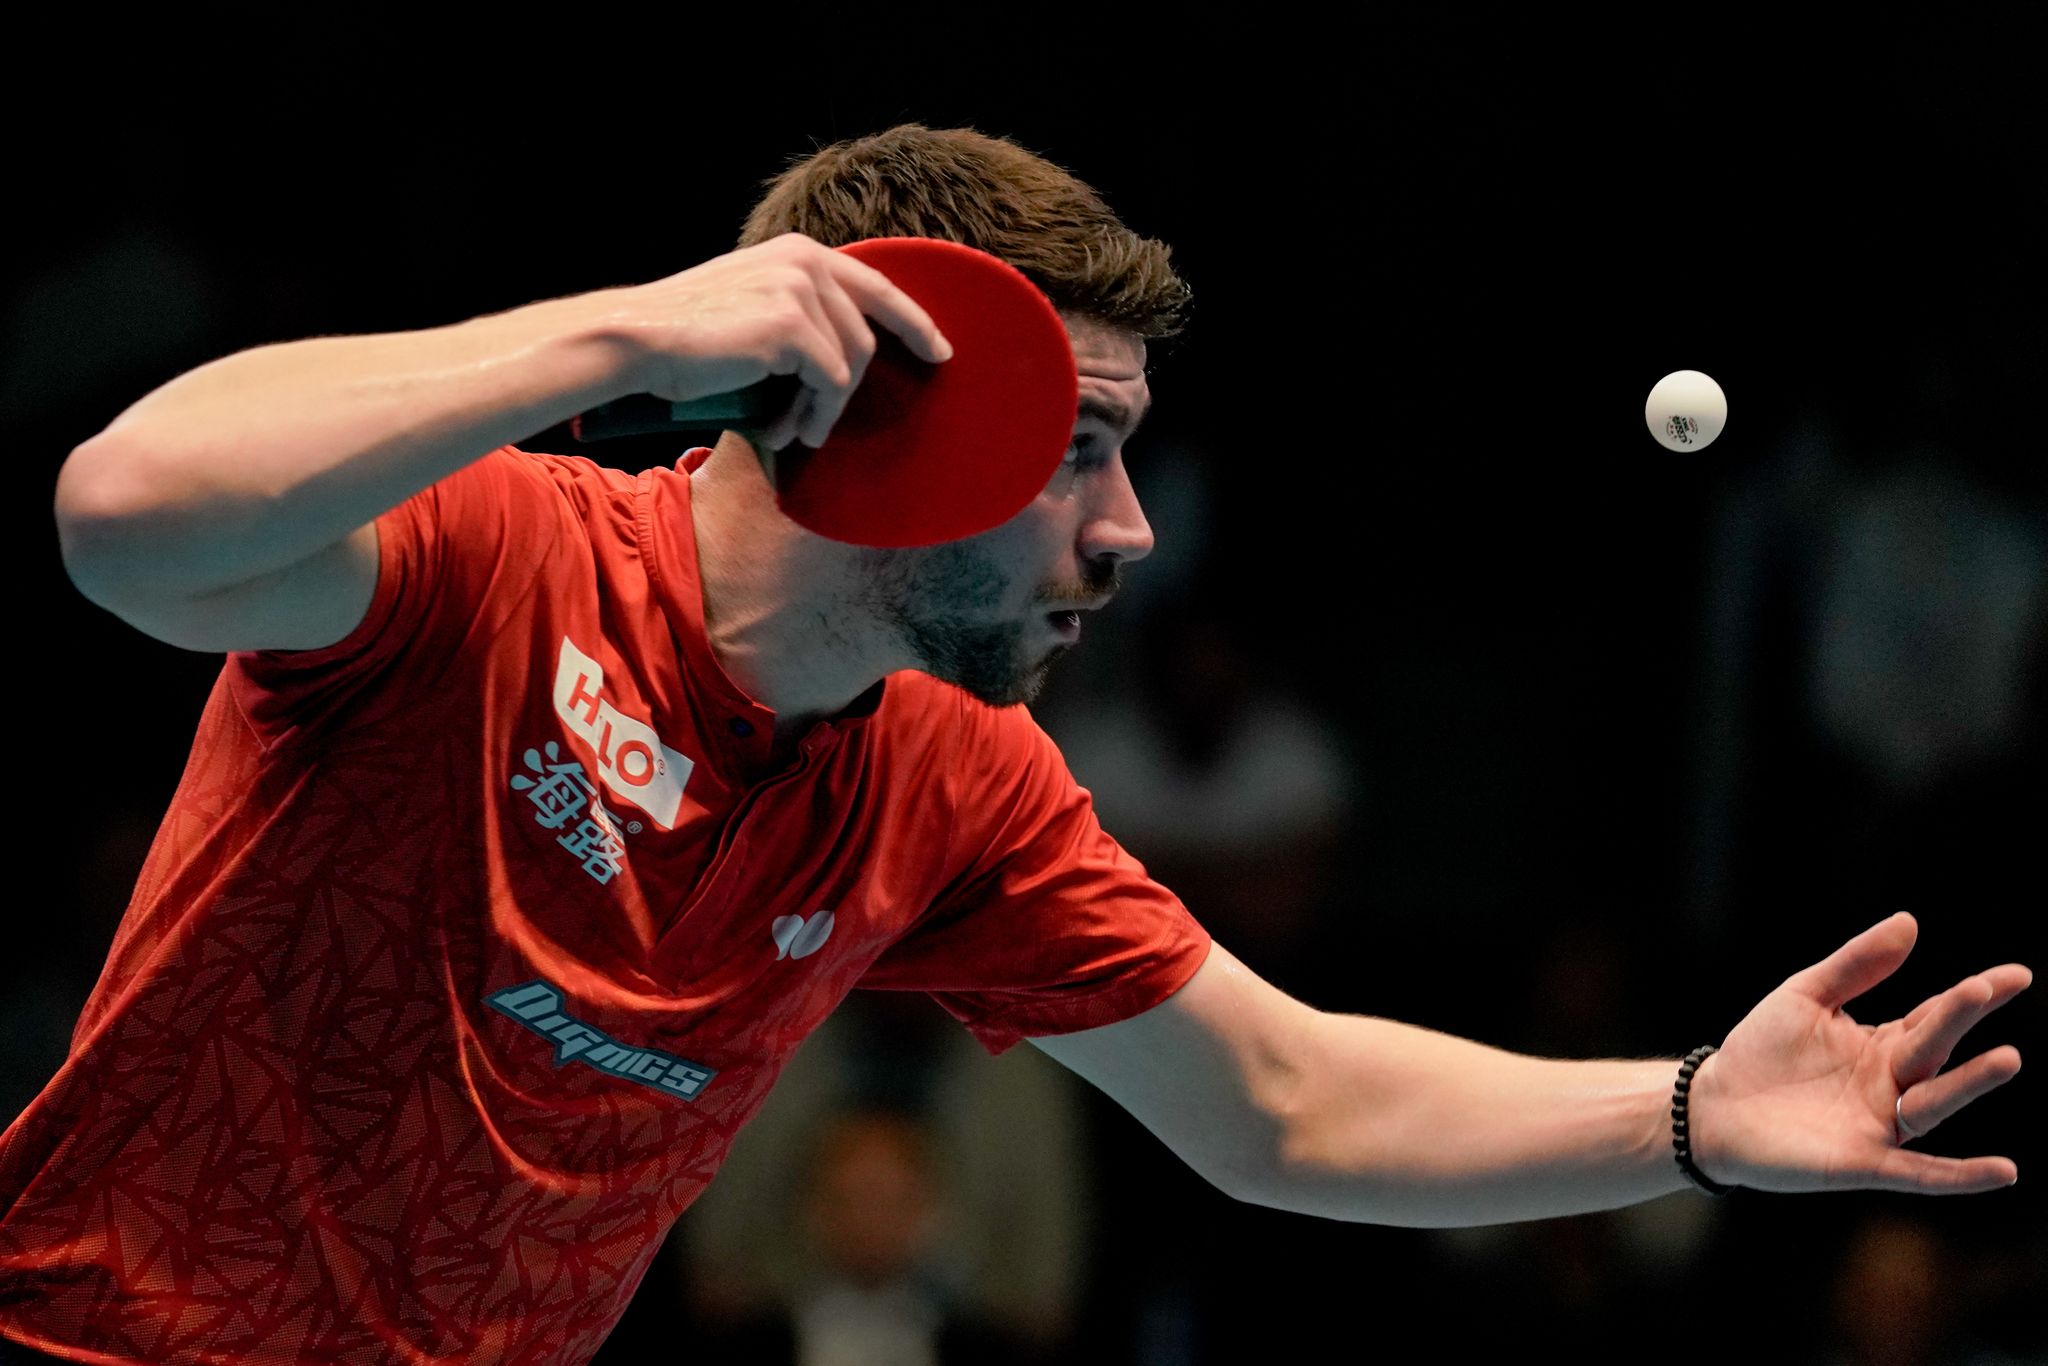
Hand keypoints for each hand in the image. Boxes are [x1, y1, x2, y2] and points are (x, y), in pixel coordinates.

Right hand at [603, 232, 953, 449]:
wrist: (639, 340)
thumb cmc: (689, 337)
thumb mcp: (752, 308)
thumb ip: (798, 314)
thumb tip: (844, 357)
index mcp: (799, 252)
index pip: (875, 284)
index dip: (913, 319)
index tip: (940, 350)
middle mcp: (806, 261)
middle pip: (869, 329)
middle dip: (864, 381)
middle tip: (847, 419)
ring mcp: (801, 289)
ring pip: (851, 362)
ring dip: (826, 408)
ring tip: (796, 431)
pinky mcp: (794, 326)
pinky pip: (830, 382)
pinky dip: (814, 415)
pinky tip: (786, 431)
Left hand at [1691, 912, 2027, 1193]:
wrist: (1713, 1105)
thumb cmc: (1762, 1050)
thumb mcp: (1805, 996)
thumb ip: (1856, 965)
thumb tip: (1909, 920)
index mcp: (1884, 1044)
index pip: (1937, 1016)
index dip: (1974, 996)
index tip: (2017, 974)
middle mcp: (1893, 1085)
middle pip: (1935, 1050)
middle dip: (1959, 1020)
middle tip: (1986, 987)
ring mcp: (1881, 1125)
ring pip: (1934, 1103)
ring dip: (1969, 1084)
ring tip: (2006, 1059)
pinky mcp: (1862, 1162)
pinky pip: (1920, 1173)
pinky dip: (1960, 1175)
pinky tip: (2003, 1172)